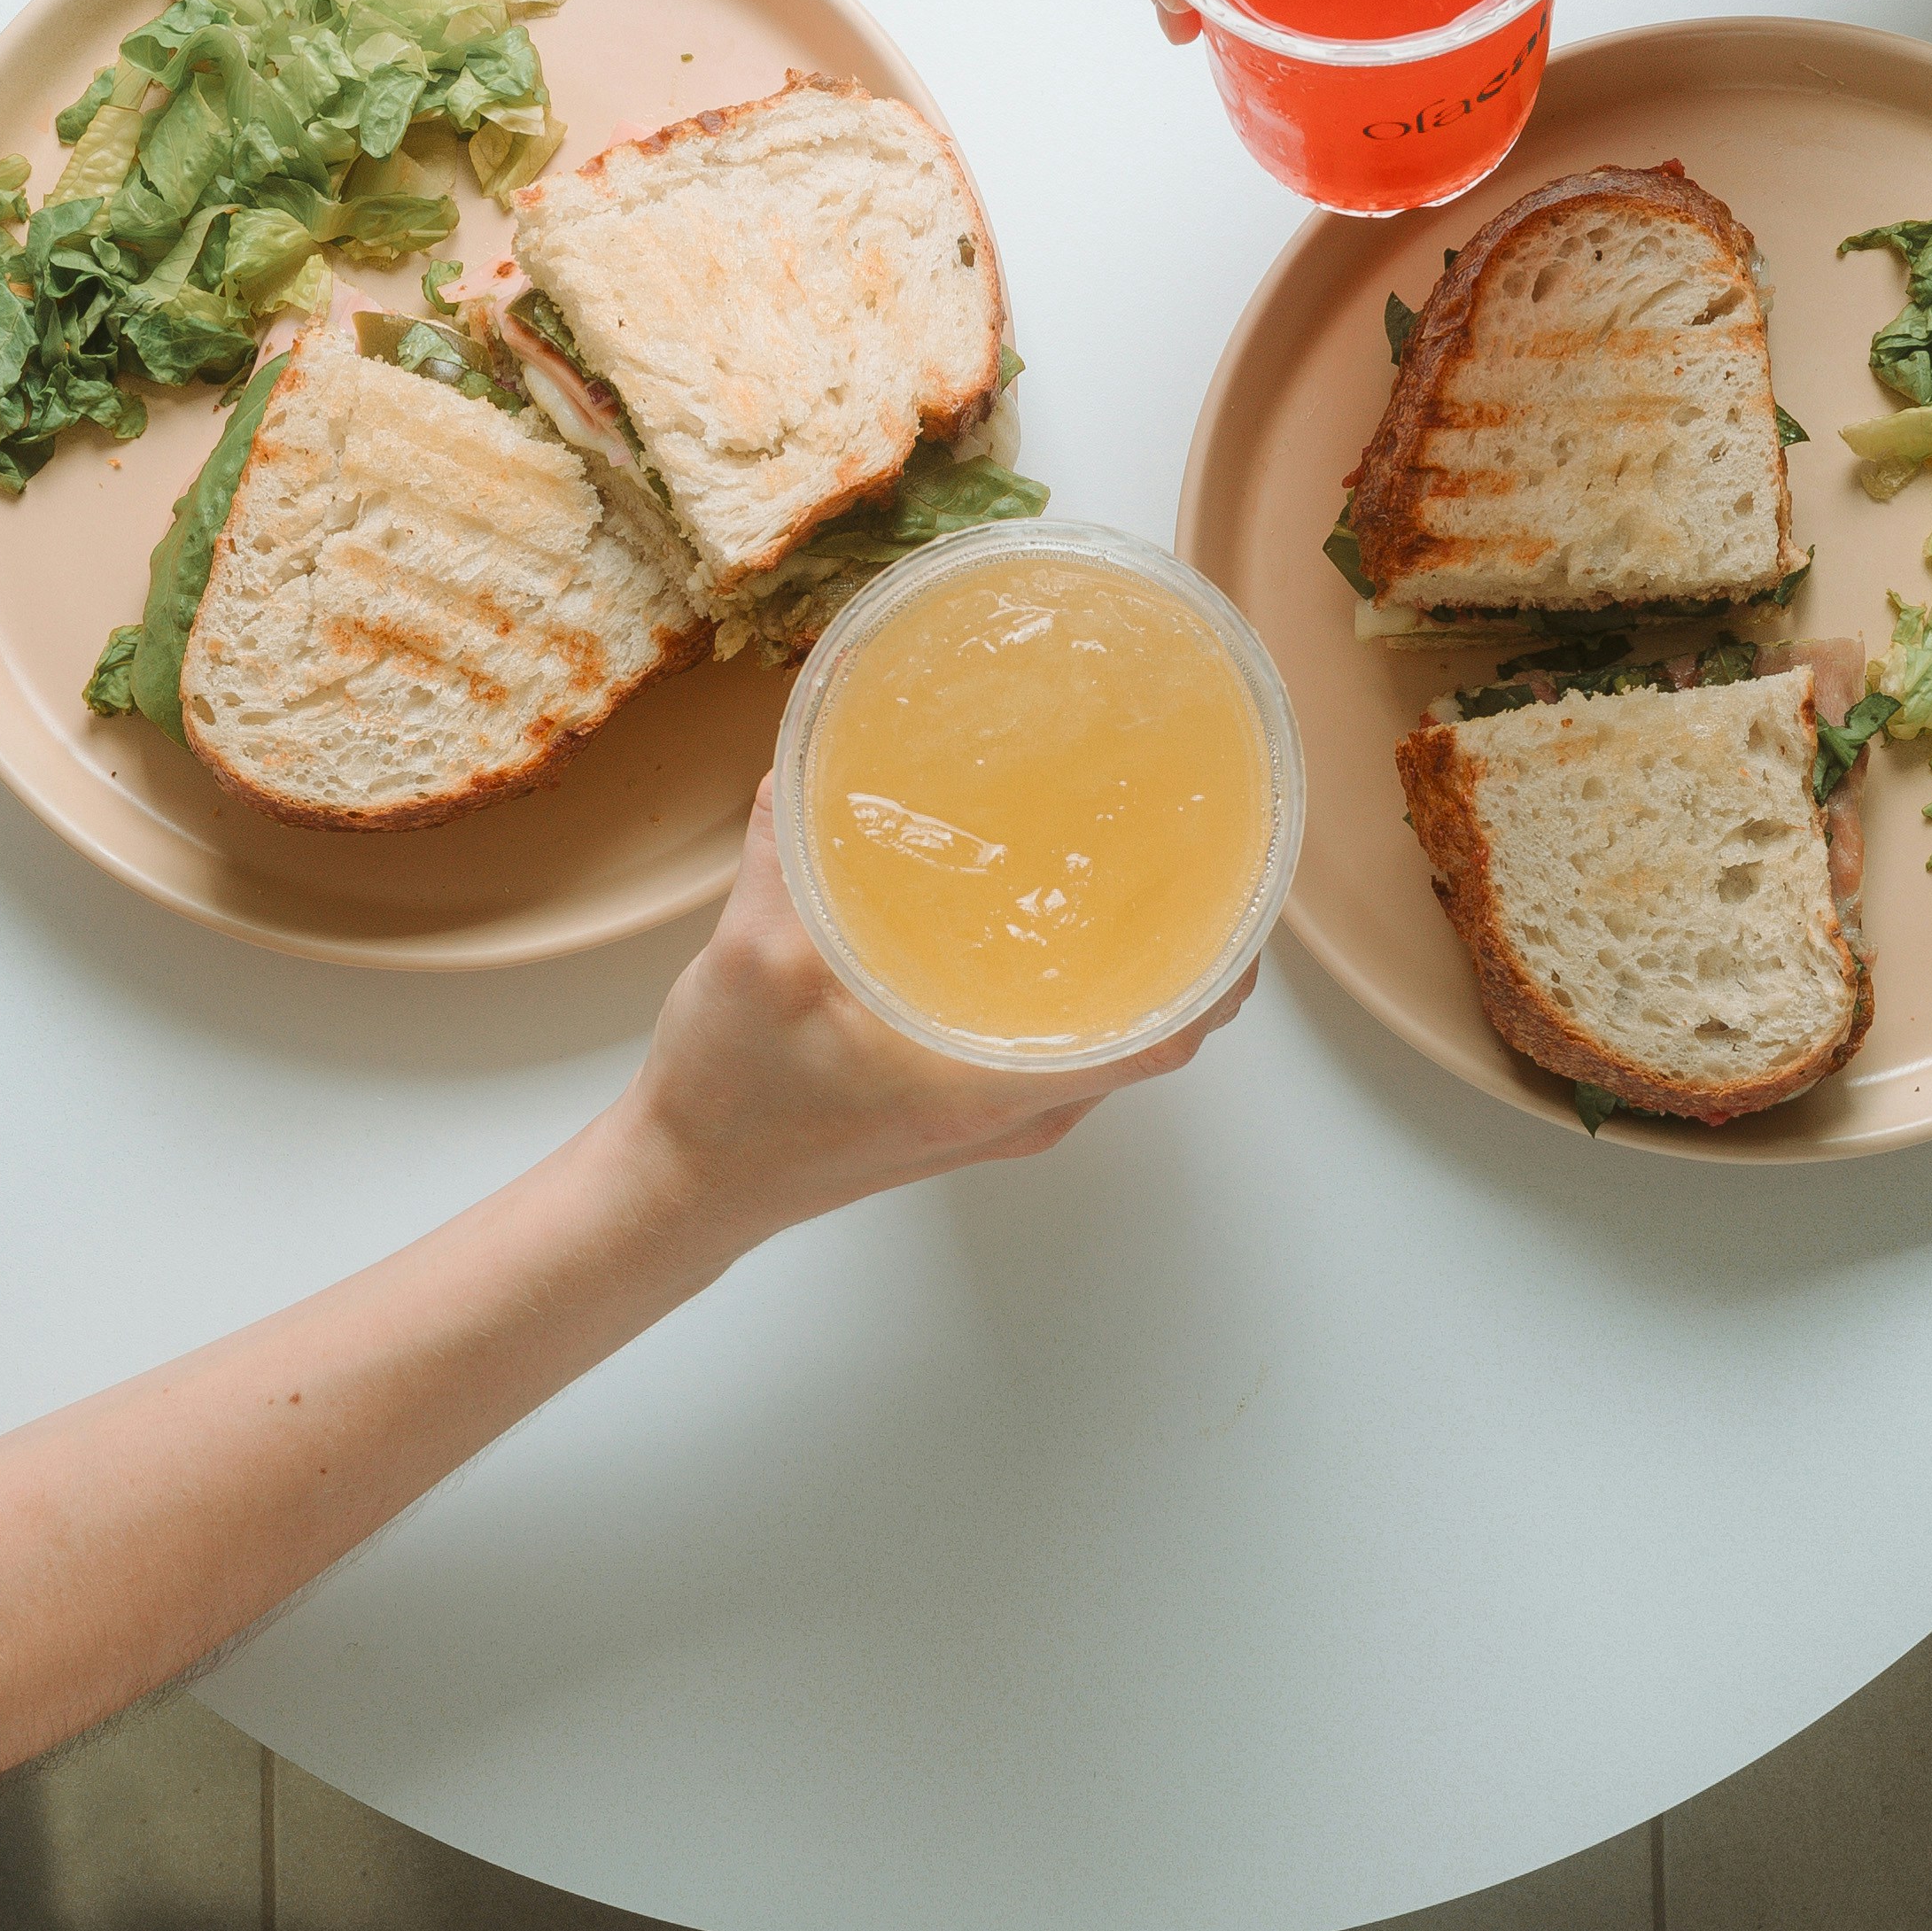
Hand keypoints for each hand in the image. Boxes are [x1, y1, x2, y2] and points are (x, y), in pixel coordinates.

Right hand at [611, 787, 1248, 1243]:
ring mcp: (1000, 1114)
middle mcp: (1020, 1108)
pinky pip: (1066, 1040)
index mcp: (994, 1084)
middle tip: (1203, 837)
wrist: (684, 1185)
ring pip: (1116, 1034)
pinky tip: (1052, 918)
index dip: (1224, 961)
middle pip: (1161, 1026)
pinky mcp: (969, 1107)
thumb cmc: (731, 1102)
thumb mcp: (750, 962)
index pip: (1168, 1033)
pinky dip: (1089, 984)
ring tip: (1144, 863)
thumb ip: (788, 852)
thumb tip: (814, 744)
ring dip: (1145, 961)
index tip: (1246, 876)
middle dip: (1198, 939)